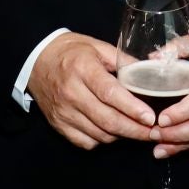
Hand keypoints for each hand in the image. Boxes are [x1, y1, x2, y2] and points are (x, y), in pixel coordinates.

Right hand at [25, 32, 155, 149]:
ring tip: (137, 131)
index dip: (132, 108)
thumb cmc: (70, 51)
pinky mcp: (58, 125)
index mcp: (83, 69)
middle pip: (107, 119)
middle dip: (134, 130)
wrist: (36, 60)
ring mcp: (63, 112)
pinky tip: (112, 131)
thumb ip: (122, 60)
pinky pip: (85, 142)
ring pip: (99, 134)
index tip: (150, 117)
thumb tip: (149, 73)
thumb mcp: (96, 46)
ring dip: (121, 136)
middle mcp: (71, 93)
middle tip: (152, 132)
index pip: (110, 93)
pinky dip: (102, 140)